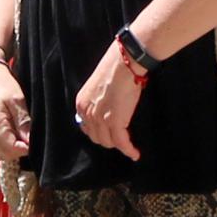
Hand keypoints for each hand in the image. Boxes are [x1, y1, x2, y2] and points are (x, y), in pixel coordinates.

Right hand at [0, 53, 30, 162]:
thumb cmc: (1, 82)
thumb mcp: (17, 99)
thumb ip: (23, 122)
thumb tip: (30, 141)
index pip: (11, 150)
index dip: (25, 148)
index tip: (34, 140)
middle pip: (4, 155)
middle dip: (18, 152)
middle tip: (29, 138)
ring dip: (11, 149)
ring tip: (21, 134)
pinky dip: (4, 144)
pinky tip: (13, 132)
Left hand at [74, 40, 145, 156]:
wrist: (124, 63)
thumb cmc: (115, 68)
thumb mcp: (97, 85)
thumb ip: (97, 100)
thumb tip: (106, 109)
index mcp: (81, 104)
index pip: (86, 127)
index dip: (97, 132)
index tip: (107, 134)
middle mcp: (87, 113)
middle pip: (96, 137)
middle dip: (108, 141)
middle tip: (120, 140)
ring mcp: (100, 119)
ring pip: (108, 142)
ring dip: (118, 146)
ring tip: (128, 147)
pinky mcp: (115, 122)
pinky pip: (122, 143)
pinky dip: (129, 150)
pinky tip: (135, 154)